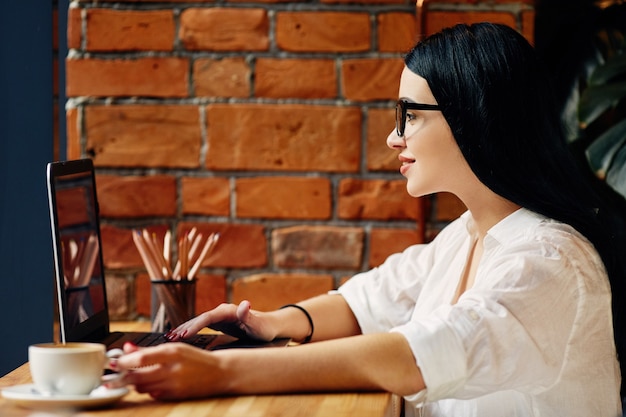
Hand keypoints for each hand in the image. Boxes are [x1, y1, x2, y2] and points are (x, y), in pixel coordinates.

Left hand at [109, 342, 227, 399]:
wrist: (220, 372)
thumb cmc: (196, 358)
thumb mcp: (175, 348)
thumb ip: (150, 349)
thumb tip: (127, 348)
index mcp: (173, 352)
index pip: (142, 358)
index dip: (124, 362)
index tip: (113, 363)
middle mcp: (173, 369)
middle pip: (138, 377)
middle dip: (120, 379)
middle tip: (108, 380)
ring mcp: (174, 385)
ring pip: (143, 387)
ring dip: (134, 383)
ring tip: (131, 378)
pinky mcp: (175, 396)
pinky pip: (153, 394)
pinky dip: (147, 389)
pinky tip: (150, 383)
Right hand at [166, 300, 277, 341]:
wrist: (269, 325)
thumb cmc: (264, 327)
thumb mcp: (258, 324)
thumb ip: (249, 315)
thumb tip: (244, 304)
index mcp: (228, 311)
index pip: (207, 318)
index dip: (194, 326)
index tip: (183, 335)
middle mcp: (221, 311)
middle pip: (198, 319)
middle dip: (183, 328)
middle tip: (169, 339)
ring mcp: (219, 316)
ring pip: (197, 322)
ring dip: (184, 329)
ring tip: (169, 338)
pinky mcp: (218, 322)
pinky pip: (201, 326)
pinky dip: (190, 330)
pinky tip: (181, 336)